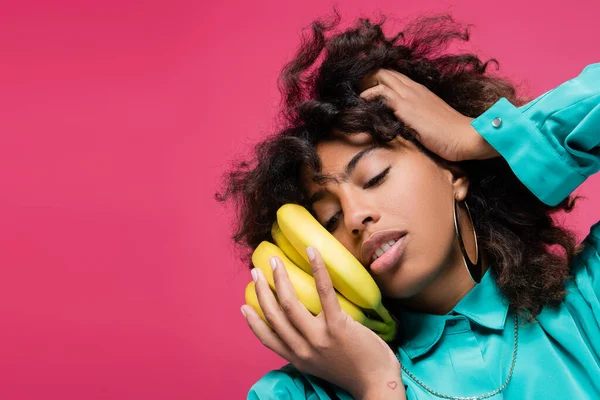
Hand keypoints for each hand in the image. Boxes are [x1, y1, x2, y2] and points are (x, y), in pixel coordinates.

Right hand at [241, 246, 403, 399]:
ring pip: (290, 303)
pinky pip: (324, 292)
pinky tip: (312, 252)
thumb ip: (308, 349)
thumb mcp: (321, 365)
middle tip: (256, 270)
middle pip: (274, 315)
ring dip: (279, 278)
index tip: (244, 304)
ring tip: (275, 260)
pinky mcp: (338, 326)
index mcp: (298, 358)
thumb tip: (303, 327)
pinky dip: (317, 269)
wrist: (377, 384)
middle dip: (261, 290)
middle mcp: (303, 349)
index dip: (253, 321)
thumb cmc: (354, 371)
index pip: (267, 338)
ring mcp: (319, 337)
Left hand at [360, 69, 499, 160]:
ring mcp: (410, 96)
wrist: (465, 136)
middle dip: (367, 77)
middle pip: (385, 71)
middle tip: (354, 88)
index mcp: (419, 90)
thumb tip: (400, 123)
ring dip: (364, 83)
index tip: (363, 86)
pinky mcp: (406, 107)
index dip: (377, 77)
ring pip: (381, 76)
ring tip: (353, 94)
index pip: (394, 76)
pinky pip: (381, 93)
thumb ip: (415, 117)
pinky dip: (368, 95)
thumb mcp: (428, 122)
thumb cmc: (450, 134)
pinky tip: (361, 103)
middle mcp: (414, 88)